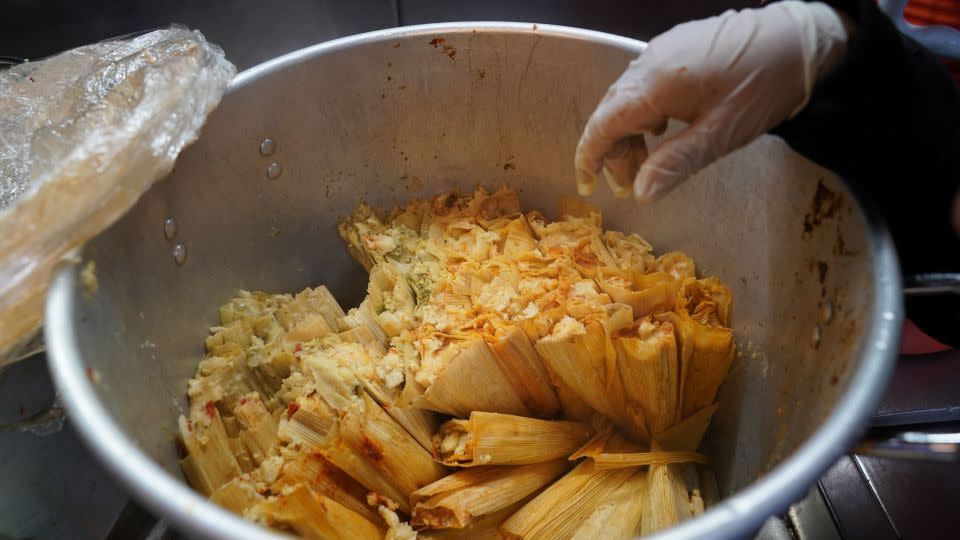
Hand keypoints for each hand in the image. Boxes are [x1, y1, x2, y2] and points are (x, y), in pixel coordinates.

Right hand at [575, 1, 850, 200]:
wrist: (802, 39)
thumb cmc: (766, 87)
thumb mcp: (723, 134)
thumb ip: (676, 163)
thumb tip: (640, 194)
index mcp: (657, 83)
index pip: (604, 123)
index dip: (590, 158)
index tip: (589, 186)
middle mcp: (650, 62)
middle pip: (610, 111)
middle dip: (612, 151)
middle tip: (629, 184)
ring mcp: (661, 50)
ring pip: (624, 98)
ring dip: (627, 134)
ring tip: (647, 162)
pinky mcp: (675, 48)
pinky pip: (641, 84)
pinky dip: (641, 114)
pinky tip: (660, 130)